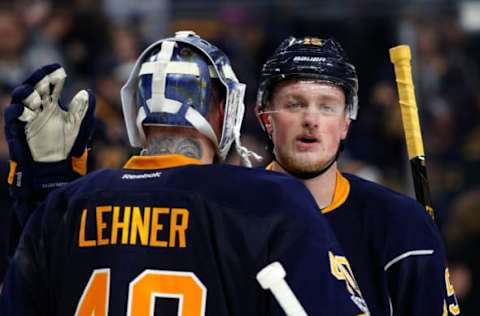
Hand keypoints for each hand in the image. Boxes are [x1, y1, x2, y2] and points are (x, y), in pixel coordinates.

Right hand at [4, 64, 94, 200]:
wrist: (56, 167)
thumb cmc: (66, 144)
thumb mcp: (79, 125)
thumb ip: (84, 109)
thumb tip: (88, 92)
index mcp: (50, 104)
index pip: (49, 84)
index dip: (51, 75)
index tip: (59, 68)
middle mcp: (36, 109)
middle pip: (32, 88)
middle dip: (36, 80)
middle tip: (44, 75)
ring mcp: (26, 120)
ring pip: (18, 102)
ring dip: (24, 95)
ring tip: (32, 92)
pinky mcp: (18, 133)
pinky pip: (12, 122)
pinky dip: (16, 115)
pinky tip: (22, 111)